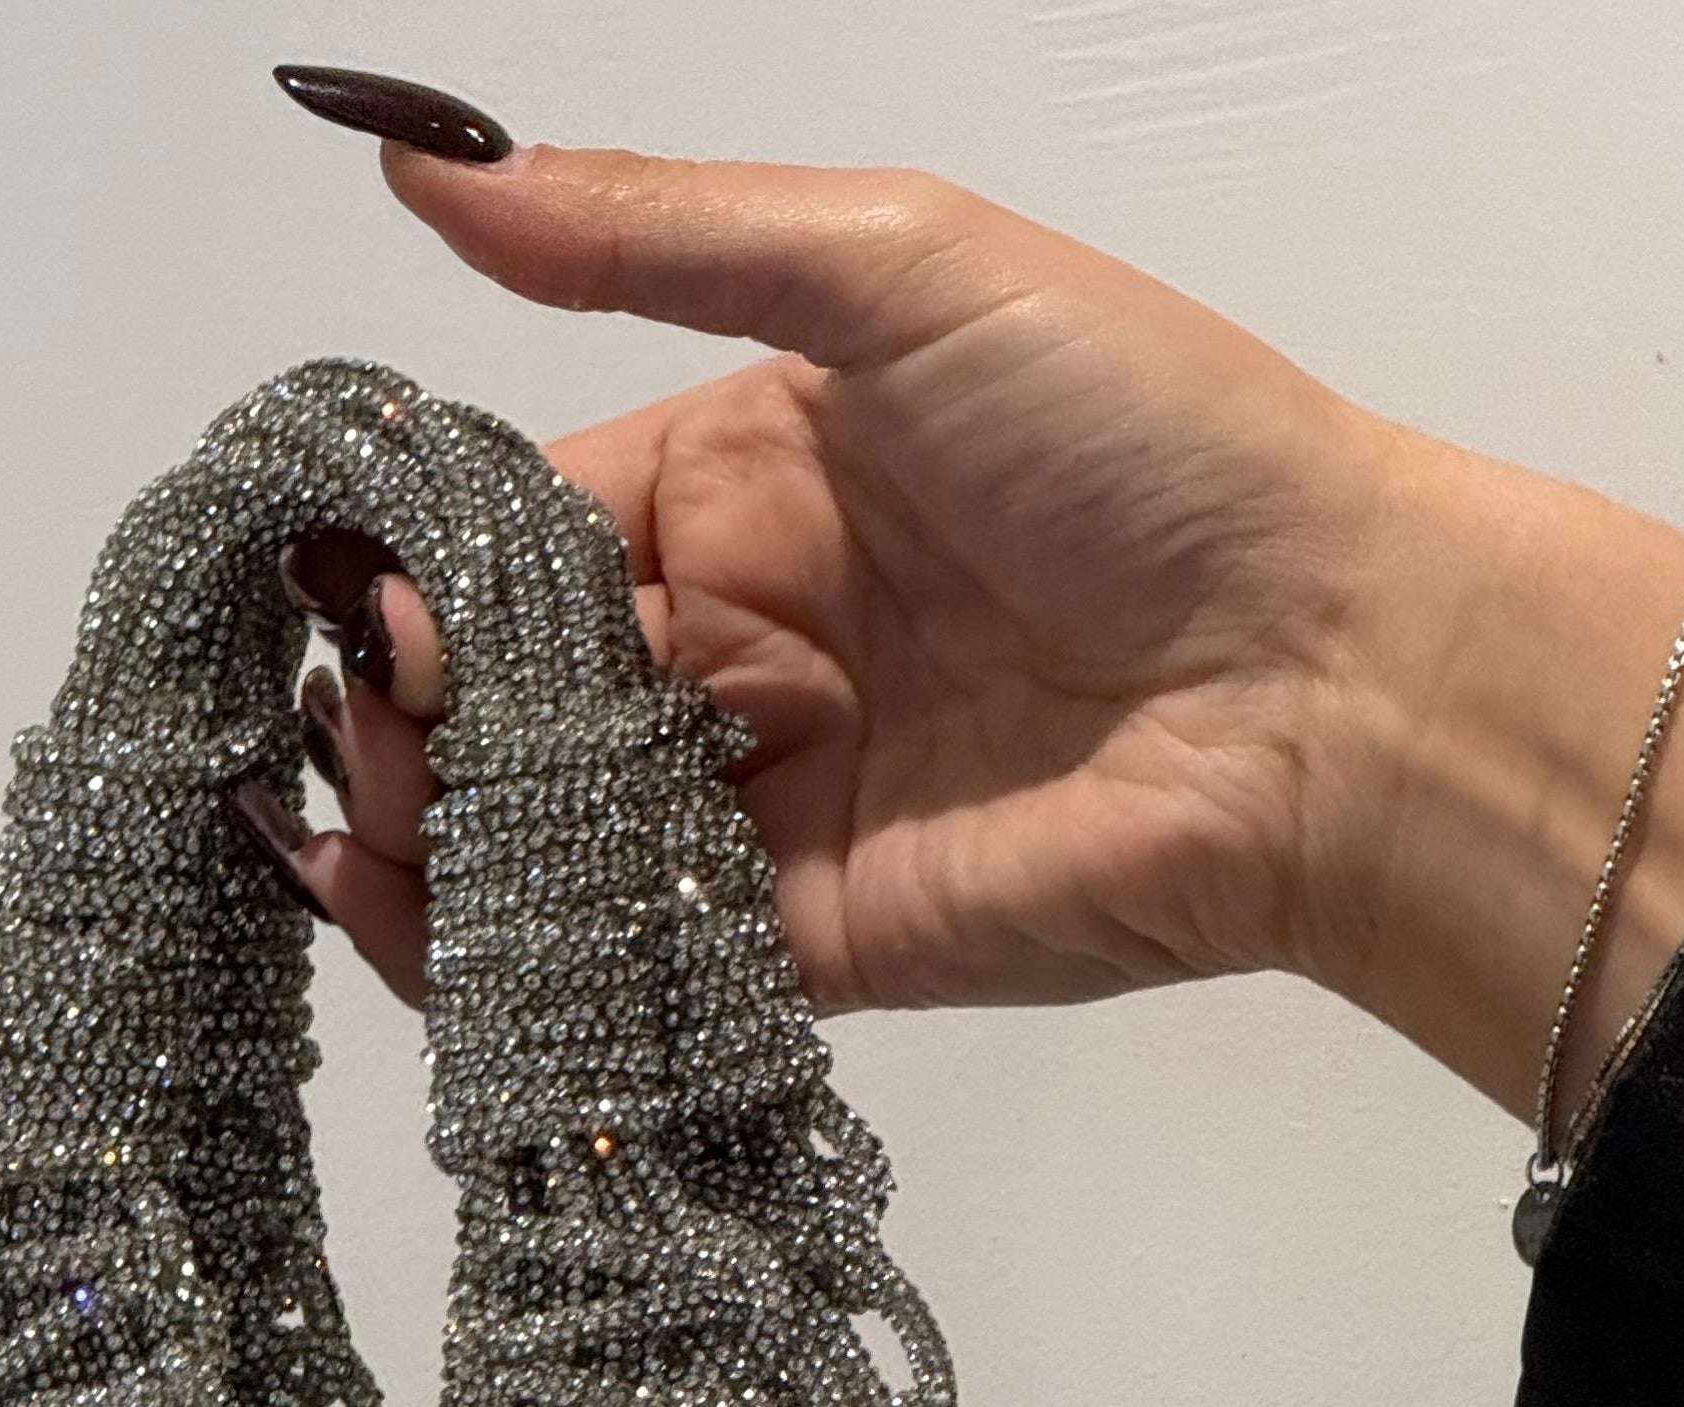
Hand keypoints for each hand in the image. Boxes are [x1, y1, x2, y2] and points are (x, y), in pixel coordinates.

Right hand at [282, 144, 1683, 1128]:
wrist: (1319, 680)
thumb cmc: (1136, 442)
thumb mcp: (893, 271)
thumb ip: (656, 238)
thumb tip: (421, 176)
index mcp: (745, 481)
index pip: (527, 526)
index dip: (429, 565)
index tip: (364, 598)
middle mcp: (736, 644)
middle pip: (506, 692)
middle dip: (411, 710)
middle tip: (372, 728)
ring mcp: (759, 804)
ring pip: (534, 830)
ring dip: (425, 831)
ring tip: (369, 822)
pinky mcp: (791, 946)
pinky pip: (610, 953)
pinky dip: (490, 949)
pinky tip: (398, 921)